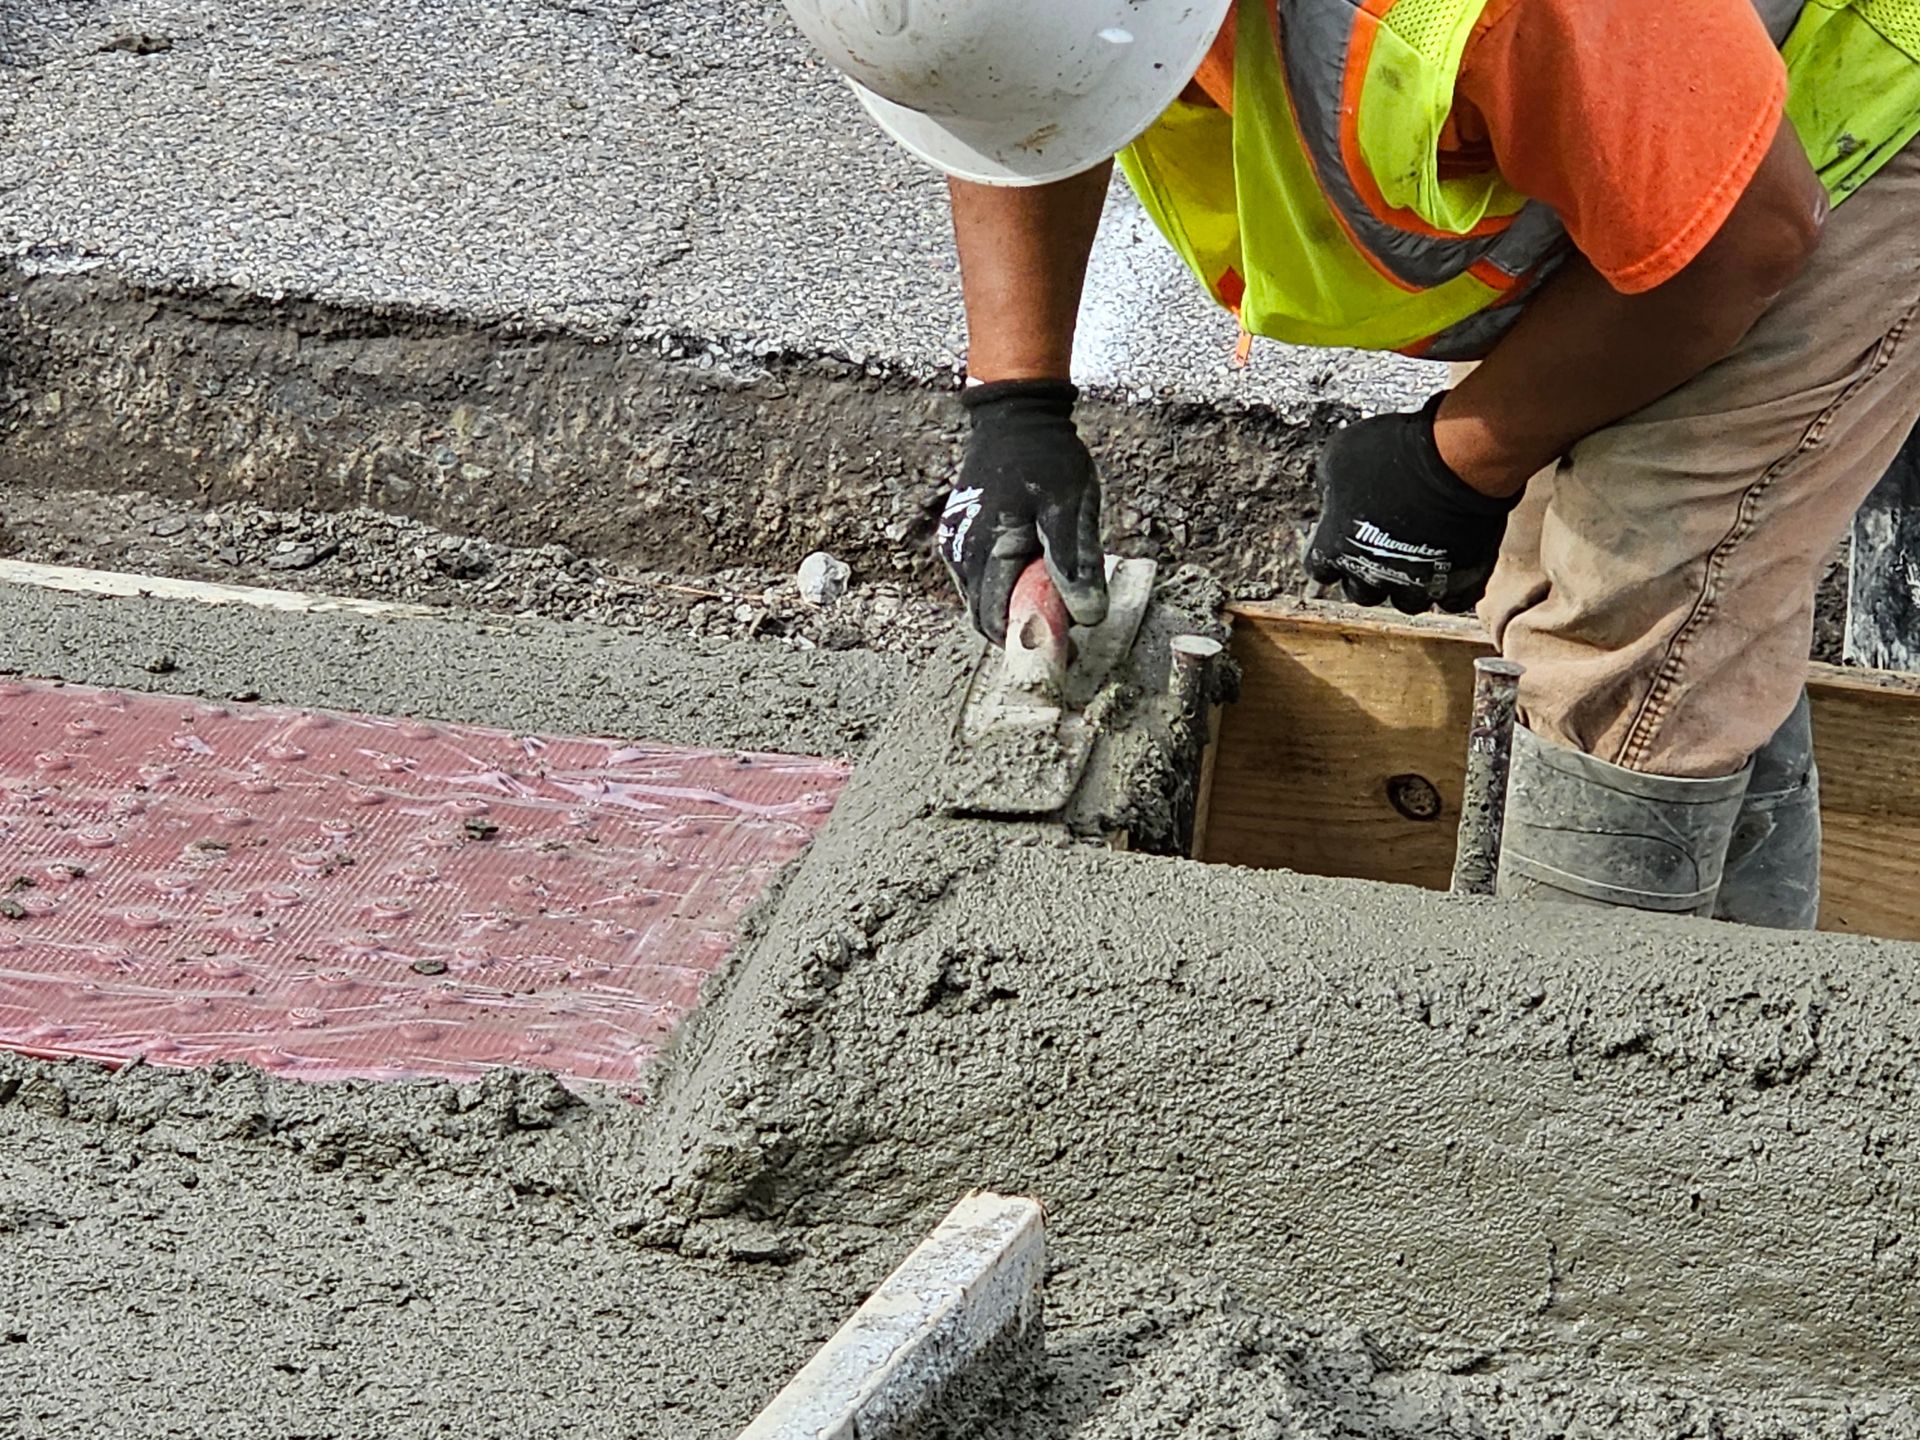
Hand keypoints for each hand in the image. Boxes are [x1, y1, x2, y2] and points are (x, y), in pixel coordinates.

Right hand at [938, 380, 1108, 645]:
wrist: (1016, 417)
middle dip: (1024, 629)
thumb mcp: (1071, 510)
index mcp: (985, 553)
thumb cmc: (1046, 459)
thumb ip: (1075, 564)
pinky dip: (1007, 586)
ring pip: (983, 600)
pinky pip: (980, 579)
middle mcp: (960, 555)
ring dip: (1015, 606)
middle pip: (986, 618)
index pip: (995, 624)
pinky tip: (1035, 570)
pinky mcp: (959, 538)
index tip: (1066, 647)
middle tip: (1068, 626)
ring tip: (1055, 594)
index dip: (1029, 642)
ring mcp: (955, 546)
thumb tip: (1086, 617)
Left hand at [1304, 395, 1520, 614]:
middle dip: (1366, 575)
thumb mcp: (1339, 455)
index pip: (1320, 568)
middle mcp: (1372, 575)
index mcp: (1336, 549)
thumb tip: (1331, 491)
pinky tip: (1449, 570)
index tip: (1341, 539)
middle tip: (1378, 551)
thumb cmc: (1393, 453)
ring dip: (1407, 585)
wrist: (1453, 461)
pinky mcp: (1456, 583)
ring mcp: (1415, 583)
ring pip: (1405, 602)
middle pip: (1361, 592)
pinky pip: (1451, 601)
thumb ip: (1329, 484)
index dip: (1331, 554)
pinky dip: (1449, 589)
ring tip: (1415, 562)